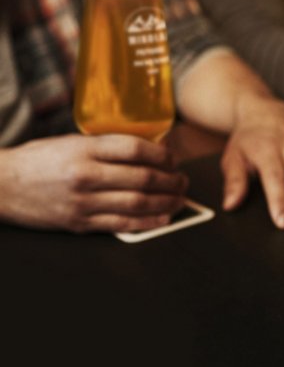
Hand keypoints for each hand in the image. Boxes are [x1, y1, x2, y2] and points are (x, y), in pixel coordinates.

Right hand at [0, 134, 188, 232]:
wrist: (0, 185)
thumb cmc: (38, 159)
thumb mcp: (71, 141)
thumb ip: (106, 145)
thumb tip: (148, 149)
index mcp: (84, 149)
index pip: (135, 148)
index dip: (161, 154)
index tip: (174, 158)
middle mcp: (85, 175)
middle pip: (141, 177)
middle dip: (170, 180)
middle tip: (183, 180)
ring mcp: (82, 202)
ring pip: (136, 202)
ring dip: (165, 202)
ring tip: (180, 198)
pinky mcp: (78, 223)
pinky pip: (120, 225)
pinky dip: (147, 222)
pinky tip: (163, 218)